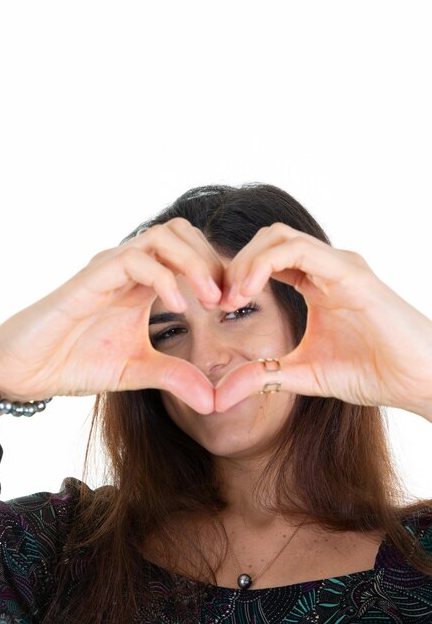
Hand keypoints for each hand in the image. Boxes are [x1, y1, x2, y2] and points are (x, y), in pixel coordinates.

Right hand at [0, 219, 223, 413]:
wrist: (28, 369)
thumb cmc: (76, 361)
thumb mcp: (137, 370)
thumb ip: (175, 377)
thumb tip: (213, 402)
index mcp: (142, 282)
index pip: (189, 252)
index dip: (217, 271)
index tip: (235, 303)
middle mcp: (128, 267)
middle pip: (180, 232)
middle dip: (211, 260)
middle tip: (228, 298)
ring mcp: (109, 267)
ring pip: (161, 236)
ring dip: (194, 263)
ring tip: (211, 300)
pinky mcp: (91, 277)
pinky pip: (134, 261)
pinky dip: (164, 278)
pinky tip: (180, 308)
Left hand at [214, 222, 431, 415]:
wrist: (416, 380)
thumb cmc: (371, 373)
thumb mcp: (303, 375)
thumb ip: (264, 376)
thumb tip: (221, 395)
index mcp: (316, 281)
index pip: (266, 259)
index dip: (237, 276)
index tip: (219, 306)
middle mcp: (326, 266)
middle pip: (267, 239)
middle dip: (235, 264)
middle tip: (220, 300)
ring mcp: (338, 264)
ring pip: (277, 236)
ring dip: (245, 262)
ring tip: (231, 297)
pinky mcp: (348, 271)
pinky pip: (296, 250)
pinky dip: (263, 264)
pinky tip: (248, 292)